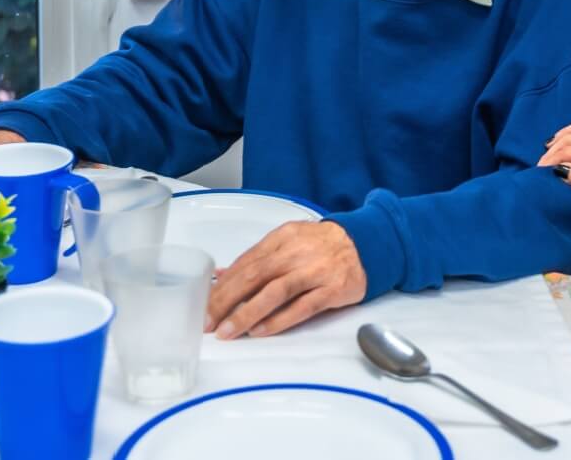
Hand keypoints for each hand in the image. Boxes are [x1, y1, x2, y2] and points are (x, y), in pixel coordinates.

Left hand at [205, 221, 365, 339]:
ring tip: (228, 332)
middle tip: (208, 322)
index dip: (222, 285)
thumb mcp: (289, 242)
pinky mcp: (332, 289)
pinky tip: (261, 330)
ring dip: (248, 313)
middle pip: (255, 276)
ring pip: (276, 292)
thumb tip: (223, 275)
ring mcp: (315, 271)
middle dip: (226, 301)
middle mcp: (296, 252)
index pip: (246, 263)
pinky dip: (279, 319)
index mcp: (282, 238)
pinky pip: (302, 306)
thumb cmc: (323, 245)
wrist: (367, 243)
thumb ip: (258, 258)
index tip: (204, 304)